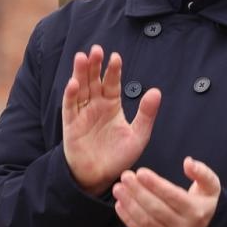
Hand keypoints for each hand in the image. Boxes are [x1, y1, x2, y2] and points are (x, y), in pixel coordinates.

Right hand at [61, 45, 160, 194]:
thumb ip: (146, 114)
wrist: (100, 177)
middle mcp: (96, 106)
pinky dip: (71, 95)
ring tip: (82, 57)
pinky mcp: (71, 125)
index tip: (116, 57)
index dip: (113, 70)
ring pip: (80, 89)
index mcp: (112, 105)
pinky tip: (73, 83)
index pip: (112, 83)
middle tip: (97, 49)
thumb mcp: (138, 135)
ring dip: (80, 74)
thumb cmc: (119, 156)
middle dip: (95, 65)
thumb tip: (156, 91)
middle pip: (94, 81)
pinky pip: (70, 107)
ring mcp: (82, 114)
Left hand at [113, 156, 222, 226]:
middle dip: (138, 192)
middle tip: (125, 177)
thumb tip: (188, 162)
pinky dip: (128, 219)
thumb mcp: (210, 187)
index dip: (155, 184)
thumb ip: (202, 172)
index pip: (172, 196)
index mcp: (196, 211)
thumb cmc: (202, 204)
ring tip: (118, 189)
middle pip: (156, 208)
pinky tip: (119, 204)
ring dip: (129, 204)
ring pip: (146, 221)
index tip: (140, 172)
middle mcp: (184, 226)